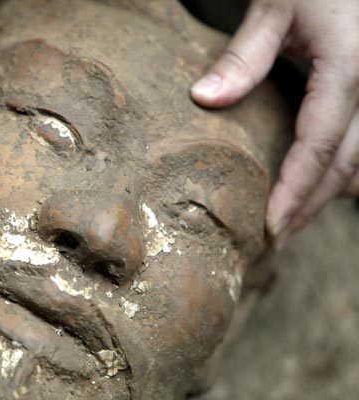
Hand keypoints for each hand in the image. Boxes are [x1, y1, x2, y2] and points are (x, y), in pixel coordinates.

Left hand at [190, 0, 358, 247]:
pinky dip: (346, 166)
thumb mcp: (275, 5)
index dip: (295, 192)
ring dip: (332, 192)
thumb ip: (243, 57)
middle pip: (345, 163)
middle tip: (278, 238)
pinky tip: (324, 181)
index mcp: (348, 67)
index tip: (271, 226)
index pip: (318, 147)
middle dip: (312, 205)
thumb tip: (203, 99)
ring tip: (296, 218)